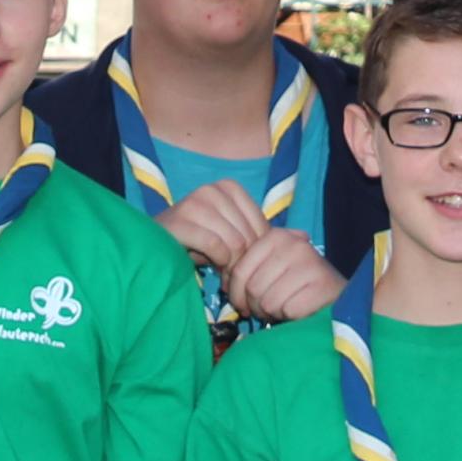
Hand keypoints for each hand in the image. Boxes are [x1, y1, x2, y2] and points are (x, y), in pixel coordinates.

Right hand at [161, 179, 276, 272]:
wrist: (156, 244)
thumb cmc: (199, 241)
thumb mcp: (234, 234)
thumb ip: (265, 235)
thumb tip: (305, 238)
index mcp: (229, 187)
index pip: (261, 224)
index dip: (257, 251)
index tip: (245, 264)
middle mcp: (212, 189)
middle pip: (248, 235)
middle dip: (243, 261)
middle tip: (232, 273)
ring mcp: (194, 202)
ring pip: (234, 242)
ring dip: (230, 264)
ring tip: (222, 270)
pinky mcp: (179, 221)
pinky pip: (215, 246)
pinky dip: (217, 261)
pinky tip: (210, 264)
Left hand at [221, 224, 345, 324]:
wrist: (336, 297)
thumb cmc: (295, 285)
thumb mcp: (269, 267)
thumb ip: (246, 268)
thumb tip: (224, 282)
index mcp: (275, 236)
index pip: (239, 270)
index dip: (237, 293)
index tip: (244, 302)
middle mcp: (293, 245)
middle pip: (252, 287)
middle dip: (255, 305)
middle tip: (267, 308)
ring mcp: (310, 264)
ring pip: (268, 301)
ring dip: (272, 312)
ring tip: (283, 307)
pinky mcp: (321, 286)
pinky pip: (288, 309)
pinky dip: (290, 317)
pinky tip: (298, 311)